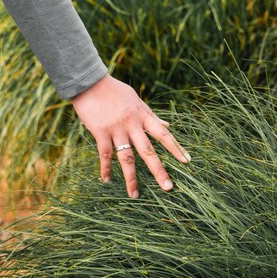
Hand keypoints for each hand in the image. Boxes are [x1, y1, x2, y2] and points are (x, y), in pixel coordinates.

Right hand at [70, 74, 190, 198]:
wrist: (89, 82)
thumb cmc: (113, 90)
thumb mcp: (136, 99)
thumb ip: (150, 115)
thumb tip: (167, 124)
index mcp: (143, 115)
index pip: (163, 134)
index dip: (176, 148)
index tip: (187, 161)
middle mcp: (132, 124)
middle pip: (148, 151)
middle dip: (159, 171)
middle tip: (168, 187)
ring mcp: (116, 129)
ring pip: (127, 158)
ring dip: (131, 178)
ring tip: (135, 195)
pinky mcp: (100, 132)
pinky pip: (105, 155)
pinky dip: (106, 169)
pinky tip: (106, 180)